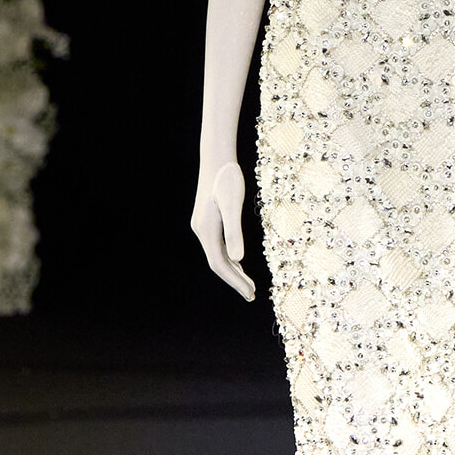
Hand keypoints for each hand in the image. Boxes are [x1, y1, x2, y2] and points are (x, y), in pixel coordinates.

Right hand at [191, 160, 255, 301]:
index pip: (220, 265)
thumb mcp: (234, 204)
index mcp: (207, 231)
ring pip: (218, 255)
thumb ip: (235, 231)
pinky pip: (218, 246)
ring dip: (233, 271)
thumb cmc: (228, 179)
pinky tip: (239, 262)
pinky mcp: (208, 220)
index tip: (250, 293)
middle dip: (235, 281)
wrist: (217, 159)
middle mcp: (202, 231)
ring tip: (249, 285)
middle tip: (252, 295)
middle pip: (218, 263)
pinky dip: (230, 258)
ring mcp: (203, 226)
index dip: (235, 281)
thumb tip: (239, 259)